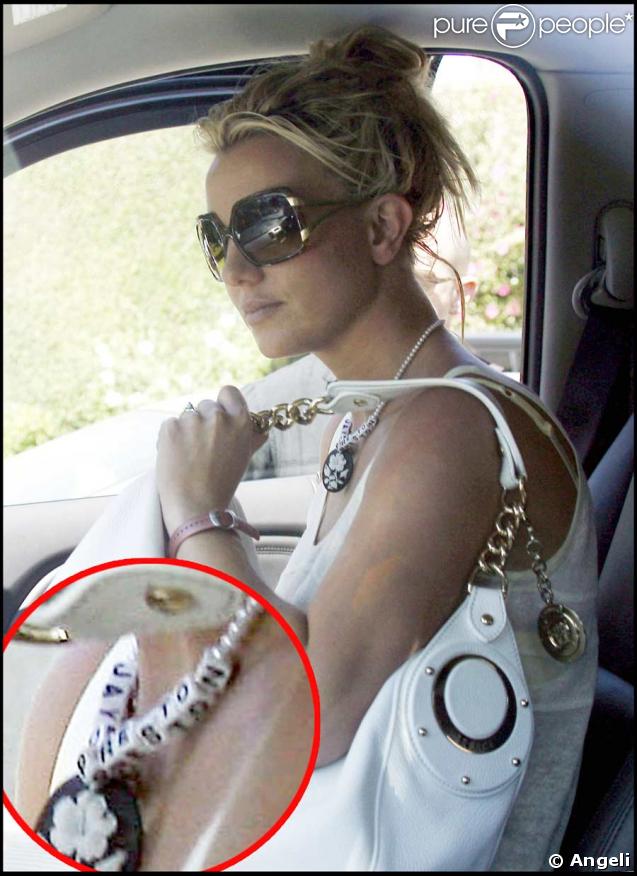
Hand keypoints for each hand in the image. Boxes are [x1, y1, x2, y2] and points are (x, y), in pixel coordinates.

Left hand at [156, 386, 267, 534]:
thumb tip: (261, 430)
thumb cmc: (222, 485)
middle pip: (206, 405)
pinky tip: (176, 458)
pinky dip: (170, 439)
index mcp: (240, 421)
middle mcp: (218, 417)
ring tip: (189, 457)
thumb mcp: (242, 458)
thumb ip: (250, 439)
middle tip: (202, 448)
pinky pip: (169, 425)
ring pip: (186, 416)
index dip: (223, 403)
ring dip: (186, 431)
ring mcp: (192, 421)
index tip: (219, 417)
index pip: (229, 392)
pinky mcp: (170, 428)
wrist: (197, 507)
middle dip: (203, 421)